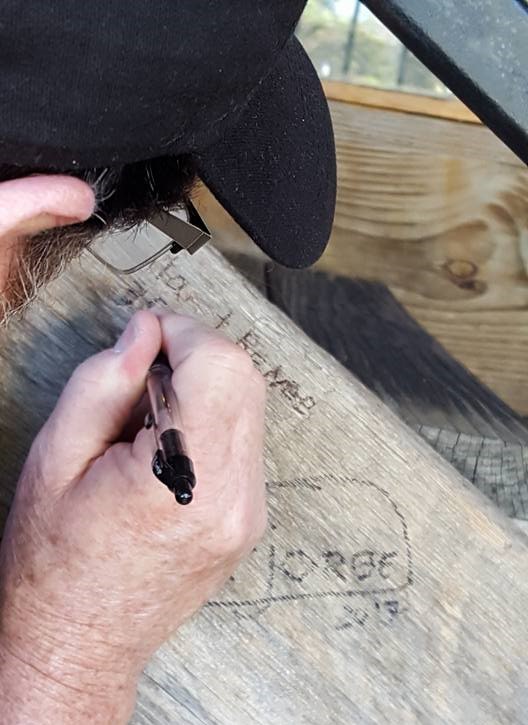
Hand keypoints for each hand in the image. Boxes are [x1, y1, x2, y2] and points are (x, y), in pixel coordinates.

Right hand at [0, 311, 266, 723]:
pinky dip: (211, 417)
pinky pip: (244, 437)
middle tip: (144, 371)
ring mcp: (248, 511)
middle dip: (195, 352)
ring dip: (204, 385)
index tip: (146, 335)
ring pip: (249, 403)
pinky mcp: (249, 517)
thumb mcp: (57, 458)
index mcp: (184, 481)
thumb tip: (145, 330)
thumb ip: (104, 381)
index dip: (182, 332)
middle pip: (244, 378)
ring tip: (148, 418)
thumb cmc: (55, 560)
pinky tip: (168, 443)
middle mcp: (233, 497)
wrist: (79, 640)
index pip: (220, 365)